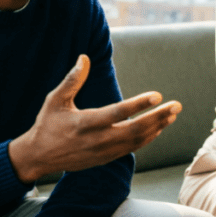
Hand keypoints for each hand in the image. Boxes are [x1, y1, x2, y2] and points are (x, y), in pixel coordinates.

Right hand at [8, 55, 180, 182]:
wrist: (38, 157)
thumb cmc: (47, 124)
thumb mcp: (55, 100)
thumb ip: (72, 80)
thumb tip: (85, 58)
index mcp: (85, 123)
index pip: (117, 113)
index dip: (139, 105)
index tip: (158, 95)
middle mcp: (97, 140)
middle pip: (135, 130)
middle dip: (158, 117)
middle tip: (177, 106)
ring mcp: (103, 152)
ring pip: (137, 141)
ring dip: (157, 127)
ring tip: (172, 114)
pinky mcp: (106, 159)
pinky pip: (132, 149)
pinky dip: (147, 138)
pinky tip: (158, 127)